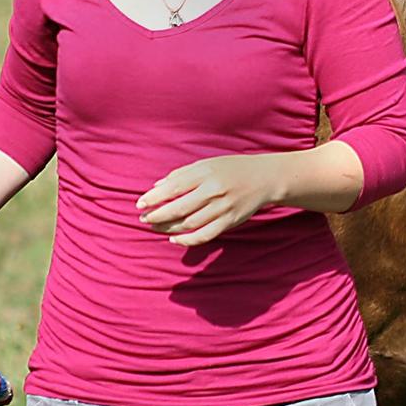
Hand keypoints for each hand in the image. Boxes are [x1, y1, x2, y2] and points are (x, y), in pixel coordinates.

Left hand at [136, 154, 283, 245]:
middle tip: (144, 219)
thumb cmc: (232, 169)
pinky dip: (188, 240)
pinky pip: (205, 235)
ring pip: (189, 223)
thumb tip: (156, 188)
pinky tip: (174, 239)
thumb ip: (181, 175)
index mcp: (206, 173)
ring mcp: (223, 207)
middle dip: (157, 215)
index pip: (174, 187)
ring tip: (155, 227)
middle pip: (179, 208)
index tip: (139, 204)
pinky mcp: (231, 221)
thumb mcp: (207, 164)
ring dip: (168, 227)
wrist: (265, 178)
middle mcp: (214, 190)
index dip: (154, 198)